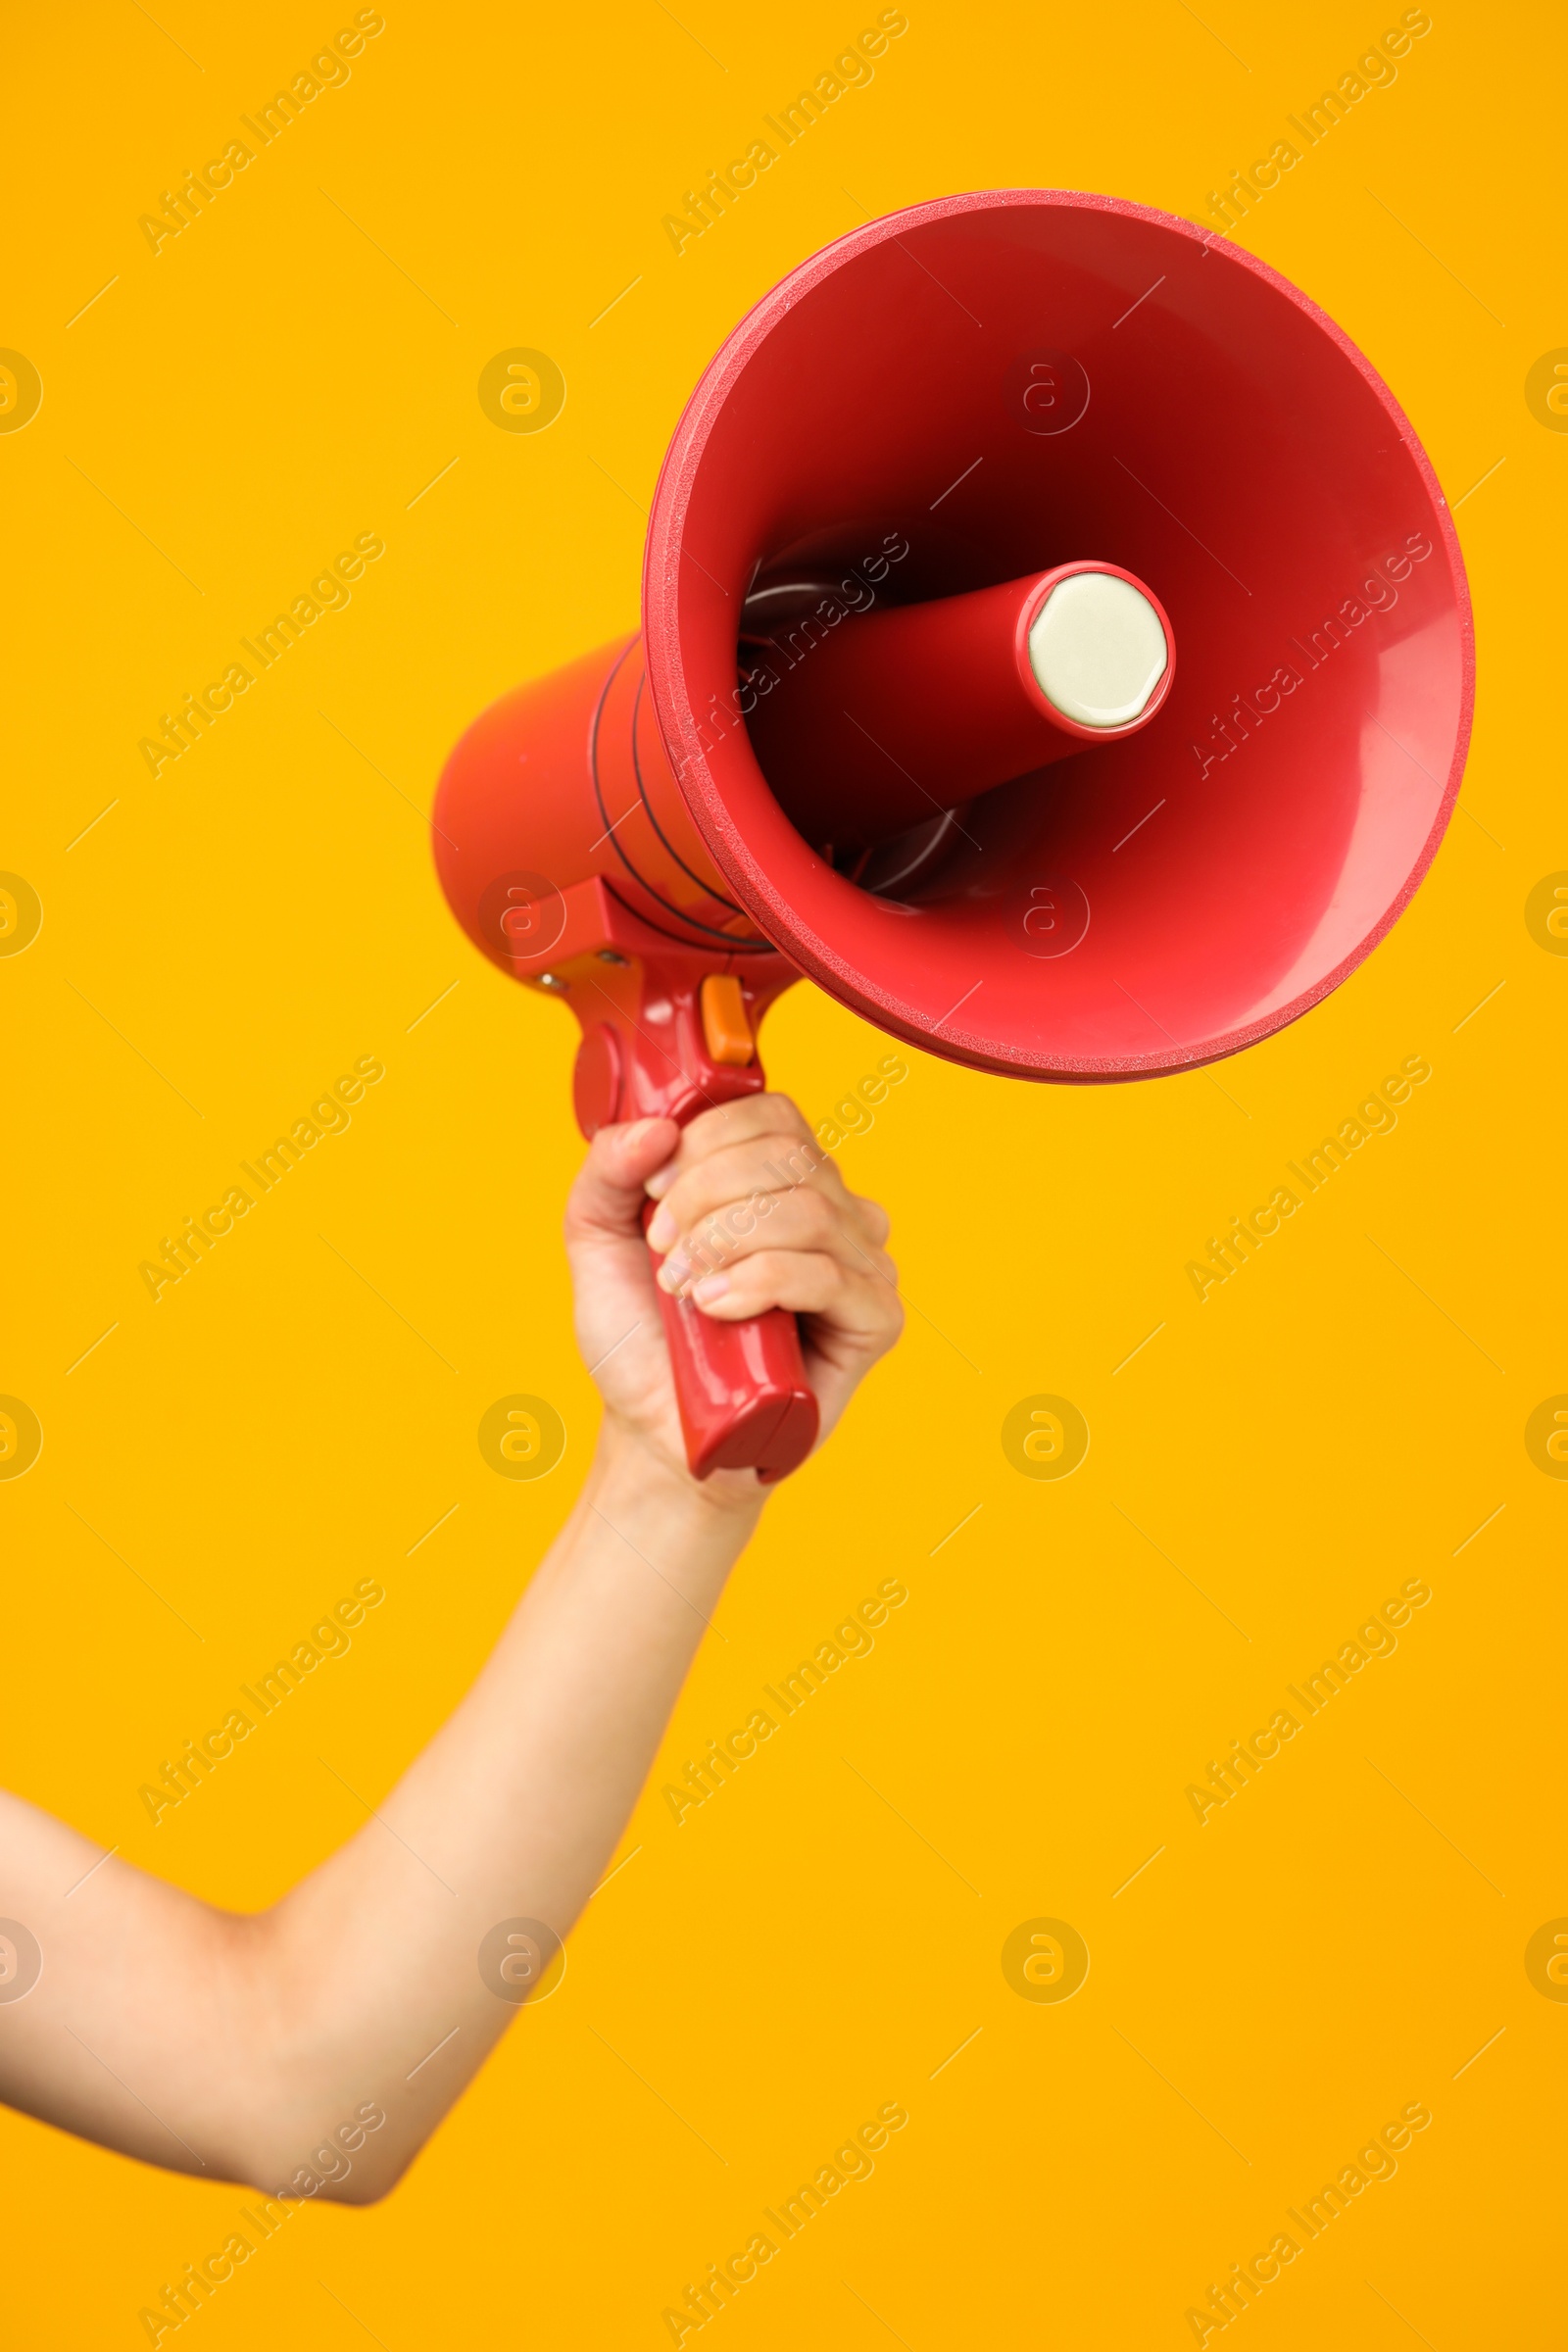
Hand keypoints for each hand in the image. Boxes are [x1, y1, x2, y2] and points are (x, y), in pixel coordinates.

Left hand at [563, 1095, 902, 1497]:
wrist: (655, 1432)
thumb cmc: (644, 1340)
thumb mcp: (596, 1240)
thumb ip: (607, 1170)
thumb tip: (654, 1126)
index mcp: (779, 1181)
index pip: (770, 1114)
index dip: (706, 1139)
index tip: (653, 1192)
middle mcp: (831, 1212)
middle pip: (788, 1152)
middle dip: (705, 1192)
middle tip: (663, 1249)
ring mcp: (859, 1265)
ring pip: (809, 1208)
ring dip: (727, 1240)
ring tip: (685, 1287)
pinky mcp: (874, 1320)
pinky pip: (828, 1274)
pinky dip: (762, 1280)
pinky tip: (719, 1308)